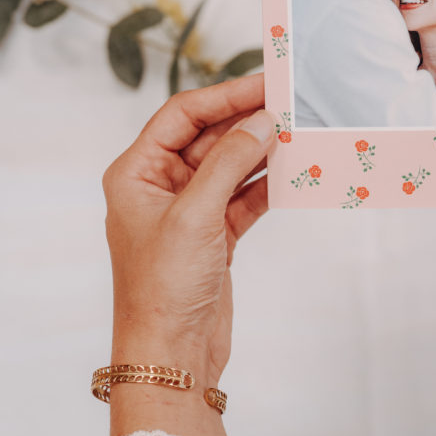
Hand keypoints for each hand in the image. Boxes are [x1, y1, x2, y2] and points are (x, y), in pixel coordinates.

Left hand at [102, 73, 274, 435]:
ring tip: (299, 133)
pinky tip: (293, 173)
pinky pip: (245, 196)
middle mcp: (161, 186)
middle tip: (289, 104)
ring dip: (263, 152)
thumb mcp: (195, 215)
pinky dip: (268, 185)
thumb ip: (230, 163)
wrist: (171, 352)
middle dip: (248, 121)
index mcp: (137, 172)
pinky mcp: (215, 235)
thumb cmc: (163, 287)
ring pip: (232, 166)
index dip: (224, 95)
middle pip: (210, 137)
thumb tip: (262, 122)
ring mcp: (190, 211)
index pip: (183, 116)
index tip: (264, 83)